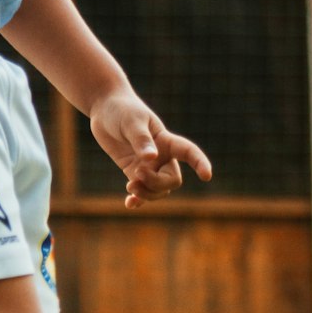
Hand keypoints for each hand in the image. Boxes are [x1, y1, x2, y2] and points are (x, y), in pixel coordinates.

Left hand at [89, 89, 211, 209]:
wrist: (105, 108)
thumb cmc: (122, 109)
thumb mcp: (131, 122)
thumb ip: (141, 140)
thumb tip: (151, 159)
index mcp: (166, 140)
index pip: (189, 152)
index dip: (200, 163)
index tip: (206, 176)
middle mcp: (161, 155)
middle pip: (172, 180)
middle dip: (157, 184)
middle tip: (136, 173)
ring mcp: (148, 165)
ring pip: (158, 190)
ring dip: (146, 193)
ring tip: (129, 187)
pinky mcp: (132, 170)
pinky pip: (141, 191)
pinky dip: (137, 199)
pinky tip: (129, 204)